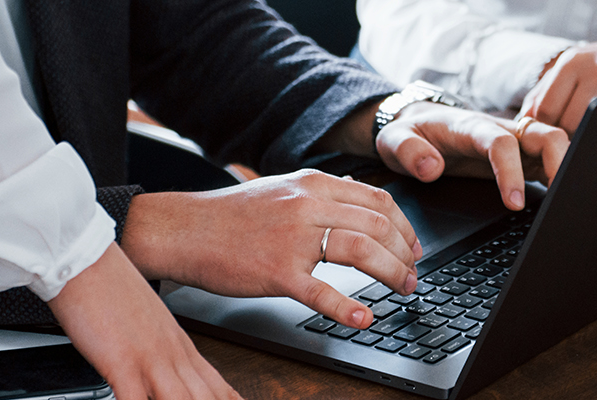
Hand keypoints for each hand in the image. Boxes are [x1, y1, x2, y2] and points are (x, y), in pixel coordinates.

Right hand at [47, 243, 238, 399]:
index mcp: (180, 345)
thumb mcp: (148, 319)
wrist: (83, 258)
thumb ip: (160, 346)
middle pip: (207, 398)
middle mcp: (172, 356)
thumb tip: (162, 365)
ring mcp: (150, 360)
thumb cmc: (108, 286)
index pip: (219, 388)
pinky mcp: (122, 363)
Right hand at [119, 169, 420, 328]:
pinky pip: (321, 291)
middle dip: (406, 253)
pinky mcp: (276, 271)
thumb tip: (359, 200)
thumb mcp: (280, 190)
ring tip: (402, 290)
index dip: (406, 226)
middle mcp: (307, 205)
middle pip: (378, 224)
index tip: (414, 247)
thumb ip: (320, 195)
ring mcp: (292, 238)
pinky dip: (348, 307)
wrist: (183, 230)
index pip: (378, 200)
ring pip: (361, 249)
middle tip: (412, 275)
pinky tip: (364, 318)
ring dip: (391, 272)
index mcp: (312, 184)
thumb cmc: (229, 217)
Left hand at [377, 102, 569, 209]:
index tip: (515, 202)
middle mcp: (498, 129)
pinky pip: (547, 159)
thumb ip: (408, 151)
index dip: (511, 171)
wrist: (414, 123)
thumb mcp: (393, 140)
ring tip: (570, 200)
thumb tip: (432, 168)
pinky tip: (562, 198)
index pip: (501, 143)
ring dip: (567, 166)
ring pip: (554, 143)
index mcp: (469, 126)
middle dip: (561, 161)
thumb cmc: (407, 132)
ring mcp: (512, 140)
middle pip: (544, 133)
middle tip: (564, 197)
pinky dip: (561, 174)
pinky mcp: (518, 154)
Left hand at [522, 28, 596, 133]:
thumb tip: (522, 125)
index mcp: (570, 63)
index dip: (542, 131)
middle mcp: (593, 68)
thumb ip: (541, 95)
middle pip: (566, 121)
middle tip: (565, 147)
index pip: (545, 110)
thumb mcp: (568, 71)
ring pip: (588, 127)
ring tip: (583, 141)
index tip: (543, 143)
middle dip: (563, 138)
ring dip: (583, 140)